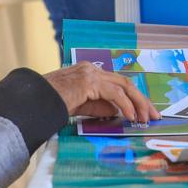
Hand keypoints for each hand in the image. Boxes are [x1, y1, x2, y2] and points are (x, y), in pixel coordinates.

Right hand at [42, 62, 161, 122]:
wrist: (33, 101)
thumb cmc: (51, 104)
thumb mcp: (81, 106)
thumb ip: (99, 106)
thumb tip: (118, 112)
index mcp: (90, 74)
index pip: (118, 83)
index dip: (134, 97)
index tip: (145, 112)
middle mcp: (92, 70)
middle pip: (125, 83)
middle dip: (142, 100)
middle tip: (154, 115)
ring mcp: (91, 73)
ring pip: (123, 86)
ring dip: (138, 103)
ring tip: (145, 118)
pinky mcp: (89, 82)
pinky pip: (114, 93)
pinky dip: (125, 105)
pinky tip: (130, 116)